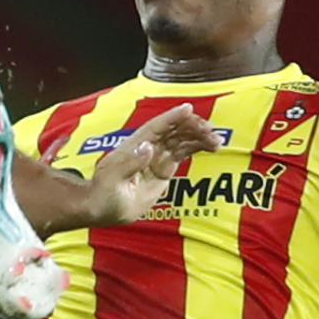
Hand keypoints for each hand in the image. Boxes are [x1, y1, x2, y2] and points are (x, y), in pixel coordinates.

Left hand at [83, 104, 221, 227]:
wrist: (102, 209)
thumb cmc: (103, 195)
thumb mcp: (113, 181)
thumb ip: (130, 164)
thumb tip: (148, 146)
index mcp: (133, 147)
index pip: (155, 127)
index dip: (171, 117)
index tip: (188, 108)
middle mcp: (146, 148)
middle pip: (172, 130)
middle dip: (191, 127)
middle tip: (210, 131)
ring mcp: (156, 157)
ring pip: (181, 140)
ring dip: (199, 137)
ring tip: (216, 141)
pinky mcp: (164, 168)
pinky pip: (183, 152)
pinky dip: (198, 147)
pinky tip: (212, 146)